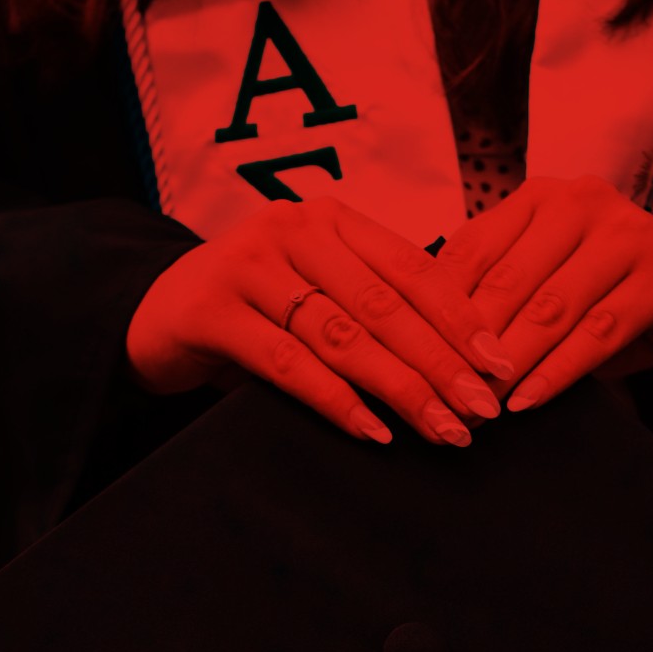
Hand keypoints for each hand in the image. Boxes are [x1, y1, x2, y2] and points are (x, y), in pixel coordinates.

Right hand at [126, 197, 515, 444]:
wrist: (152, 312)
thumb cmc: (251, 310)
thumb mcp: (315, 294)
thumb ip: (370, 308)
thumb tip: (462, 364)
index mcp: (331, 220)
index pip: (413, 267)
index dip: (461, 318)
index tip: (499, 366)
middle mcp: (293, 229)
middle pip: (385, 304)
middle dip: (441, 362)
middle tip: (481, 411)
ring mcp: (249, 264)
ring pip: (342, 334)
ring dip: (399, 388)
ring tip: (440, 429)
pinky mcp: (213, 308)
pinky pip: (287, 361)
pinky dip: (335, 399)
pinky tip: (371, 431)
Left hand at [436, 175, 652, 410]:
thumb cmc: (605, 295)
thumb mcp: (543, 285)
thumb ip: (493, 295)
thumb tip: (419, 343)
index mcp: (538, 200)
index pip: (471, 254)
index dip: (437, 313)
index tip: (413, 363)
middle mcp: (581, 203)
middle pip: (508, 282)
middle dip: (471, 346)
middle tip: (445, 395)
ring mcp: (627, 233)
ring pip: (552, 307)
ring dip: (512, 363)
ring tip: (481, 405)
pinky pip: (599, 330)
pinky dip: (560, 371)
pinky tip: (530, 401)